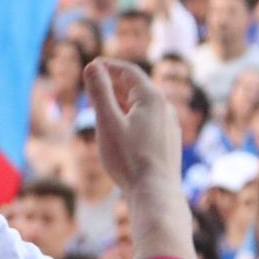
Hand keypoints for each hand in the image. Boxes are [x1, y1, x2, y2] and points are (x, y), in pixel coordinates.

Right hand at [84, 58, 180, 193]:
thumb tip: (92, 66)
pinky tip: (119, 129)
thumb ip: (100, 92)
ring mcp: (169, 126)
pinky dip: (129, 116)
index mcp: (152, 99)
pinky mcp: (168, 142)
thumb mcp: (107, 122)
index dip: (107, 66)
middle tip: (91, 85)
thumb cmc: (129, 158)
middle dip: (112, 83)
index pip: (128, 71)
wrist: (155, 192)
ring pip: (141, 106)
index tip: (90, 66)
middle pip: (136, 87)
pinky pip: (147, 120)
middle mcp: (165, 108)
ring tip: (101, 106)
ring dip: (120, 101)